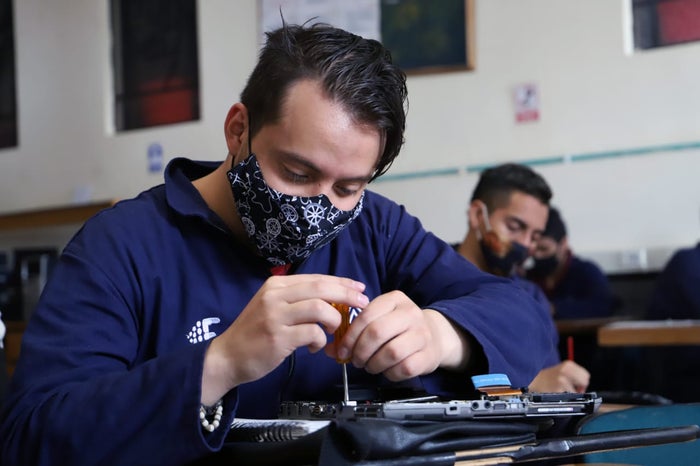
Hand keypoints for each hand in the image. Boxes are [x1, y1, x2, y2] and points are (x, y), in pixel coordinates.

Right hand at [201, 274, 368, 403]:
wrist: (227, 357)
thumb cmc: (255, 333)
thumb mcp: (272, 306)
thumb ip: (298, 300)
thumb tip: (334, 299)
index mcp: (276, 285)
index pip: (317, 278)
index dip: (341, 283)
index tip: (359, 288)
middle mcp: (275, 295)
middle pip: (321, 288)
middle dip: (347, 295)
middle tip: (362, 304)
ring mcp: (275, 316)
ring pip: (319, 308)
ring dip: (334, 320)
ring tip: (333, 330)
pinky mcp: (278, 337)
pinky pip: (312, 333)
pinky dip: (320, 340)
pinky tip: (315, 348)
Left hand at [325, 290, 468, 381]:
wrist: (434, 335)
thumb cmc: (399, 328)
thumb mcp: (379, 320)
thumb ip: (354, 332)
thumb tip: (331, 349)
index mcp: (394, 299)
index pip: (366, 315)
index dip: (349, 336)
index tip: (342, 350)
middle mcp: (410, 313)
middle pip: (377, 332)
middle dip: (360, 351)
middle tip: (355, 360)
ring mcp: (422, 334)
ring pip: (391, 352)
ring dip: (374, 364)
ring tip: (370, 366)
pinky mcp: (428, 355)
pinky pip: (403, 368)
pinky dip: (389, 373)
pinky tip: (386, 370)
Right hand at [528, 360, 589, 392]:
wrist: (533, 379)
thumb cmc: (548, 376)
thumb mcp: (562, 370)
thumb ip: (575, 374)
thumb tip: (583, 386)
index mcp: (568, 364)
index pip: (586, 375)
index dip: (582, 381)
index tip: (576, 384)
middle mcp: (566, 370)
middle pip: (585, 382)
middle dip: (580, 387)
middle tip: (571, 388)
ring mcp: (562, 380)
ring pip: (578, 391)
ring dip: (572, 393)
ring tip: (562, 390)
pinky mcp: (558, 389)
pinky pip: (569, 397)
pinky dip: (565, 397)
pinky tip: (558, 393)